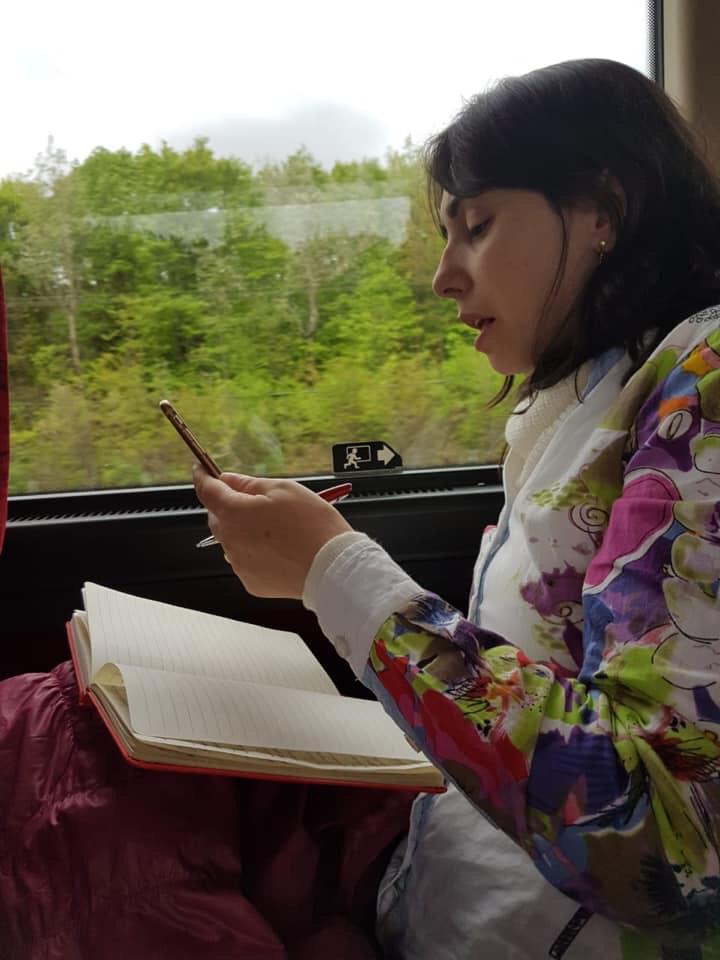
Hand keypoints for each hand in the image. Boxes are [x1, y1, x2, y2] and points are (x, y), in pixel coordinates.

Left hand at [192, 465, 352, 597]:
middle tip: (258, 501)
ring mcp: (239, 564)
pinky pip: (244, 560)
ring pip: (231, 539)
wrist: (332, 567)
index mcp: (234, 513)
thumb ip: (249, 484)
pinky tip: (278, 548)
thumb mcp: (283, 489)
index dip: (203, 476)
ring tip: (276, 529)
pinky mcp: (251, 581)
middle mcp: (230, 541)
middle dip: (229, 505)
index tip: (202, 470)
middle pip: (217, 516)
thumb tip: (228, 480)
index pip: (207, 490)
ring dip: (243, 530)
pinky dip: (254, 551)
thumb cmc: (312, 526)